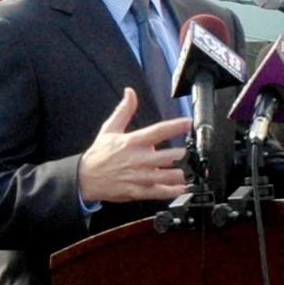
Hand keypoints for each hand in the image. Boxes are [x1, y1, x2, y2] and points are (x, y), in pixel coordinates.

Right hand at [76, 90, 192, 204]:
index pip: (159, 131)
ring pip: (168, 176)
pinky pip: (159, 192)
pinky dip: (173, 190)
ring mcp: (140, 177)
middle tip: (199, 153)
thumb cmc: (98, 155)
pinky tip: (183, 187)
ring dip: (185, 174)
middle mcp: (139, 159)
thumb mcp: (109, 129)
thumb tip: (130, 92)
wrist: (84, 178)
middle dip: (187, 155)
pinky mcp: (138, 191)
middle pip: (170, 156)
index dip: (177, 126)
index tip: (190, 123)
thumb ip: (124, 110)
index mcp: (133, 142)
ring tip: (196, 171)